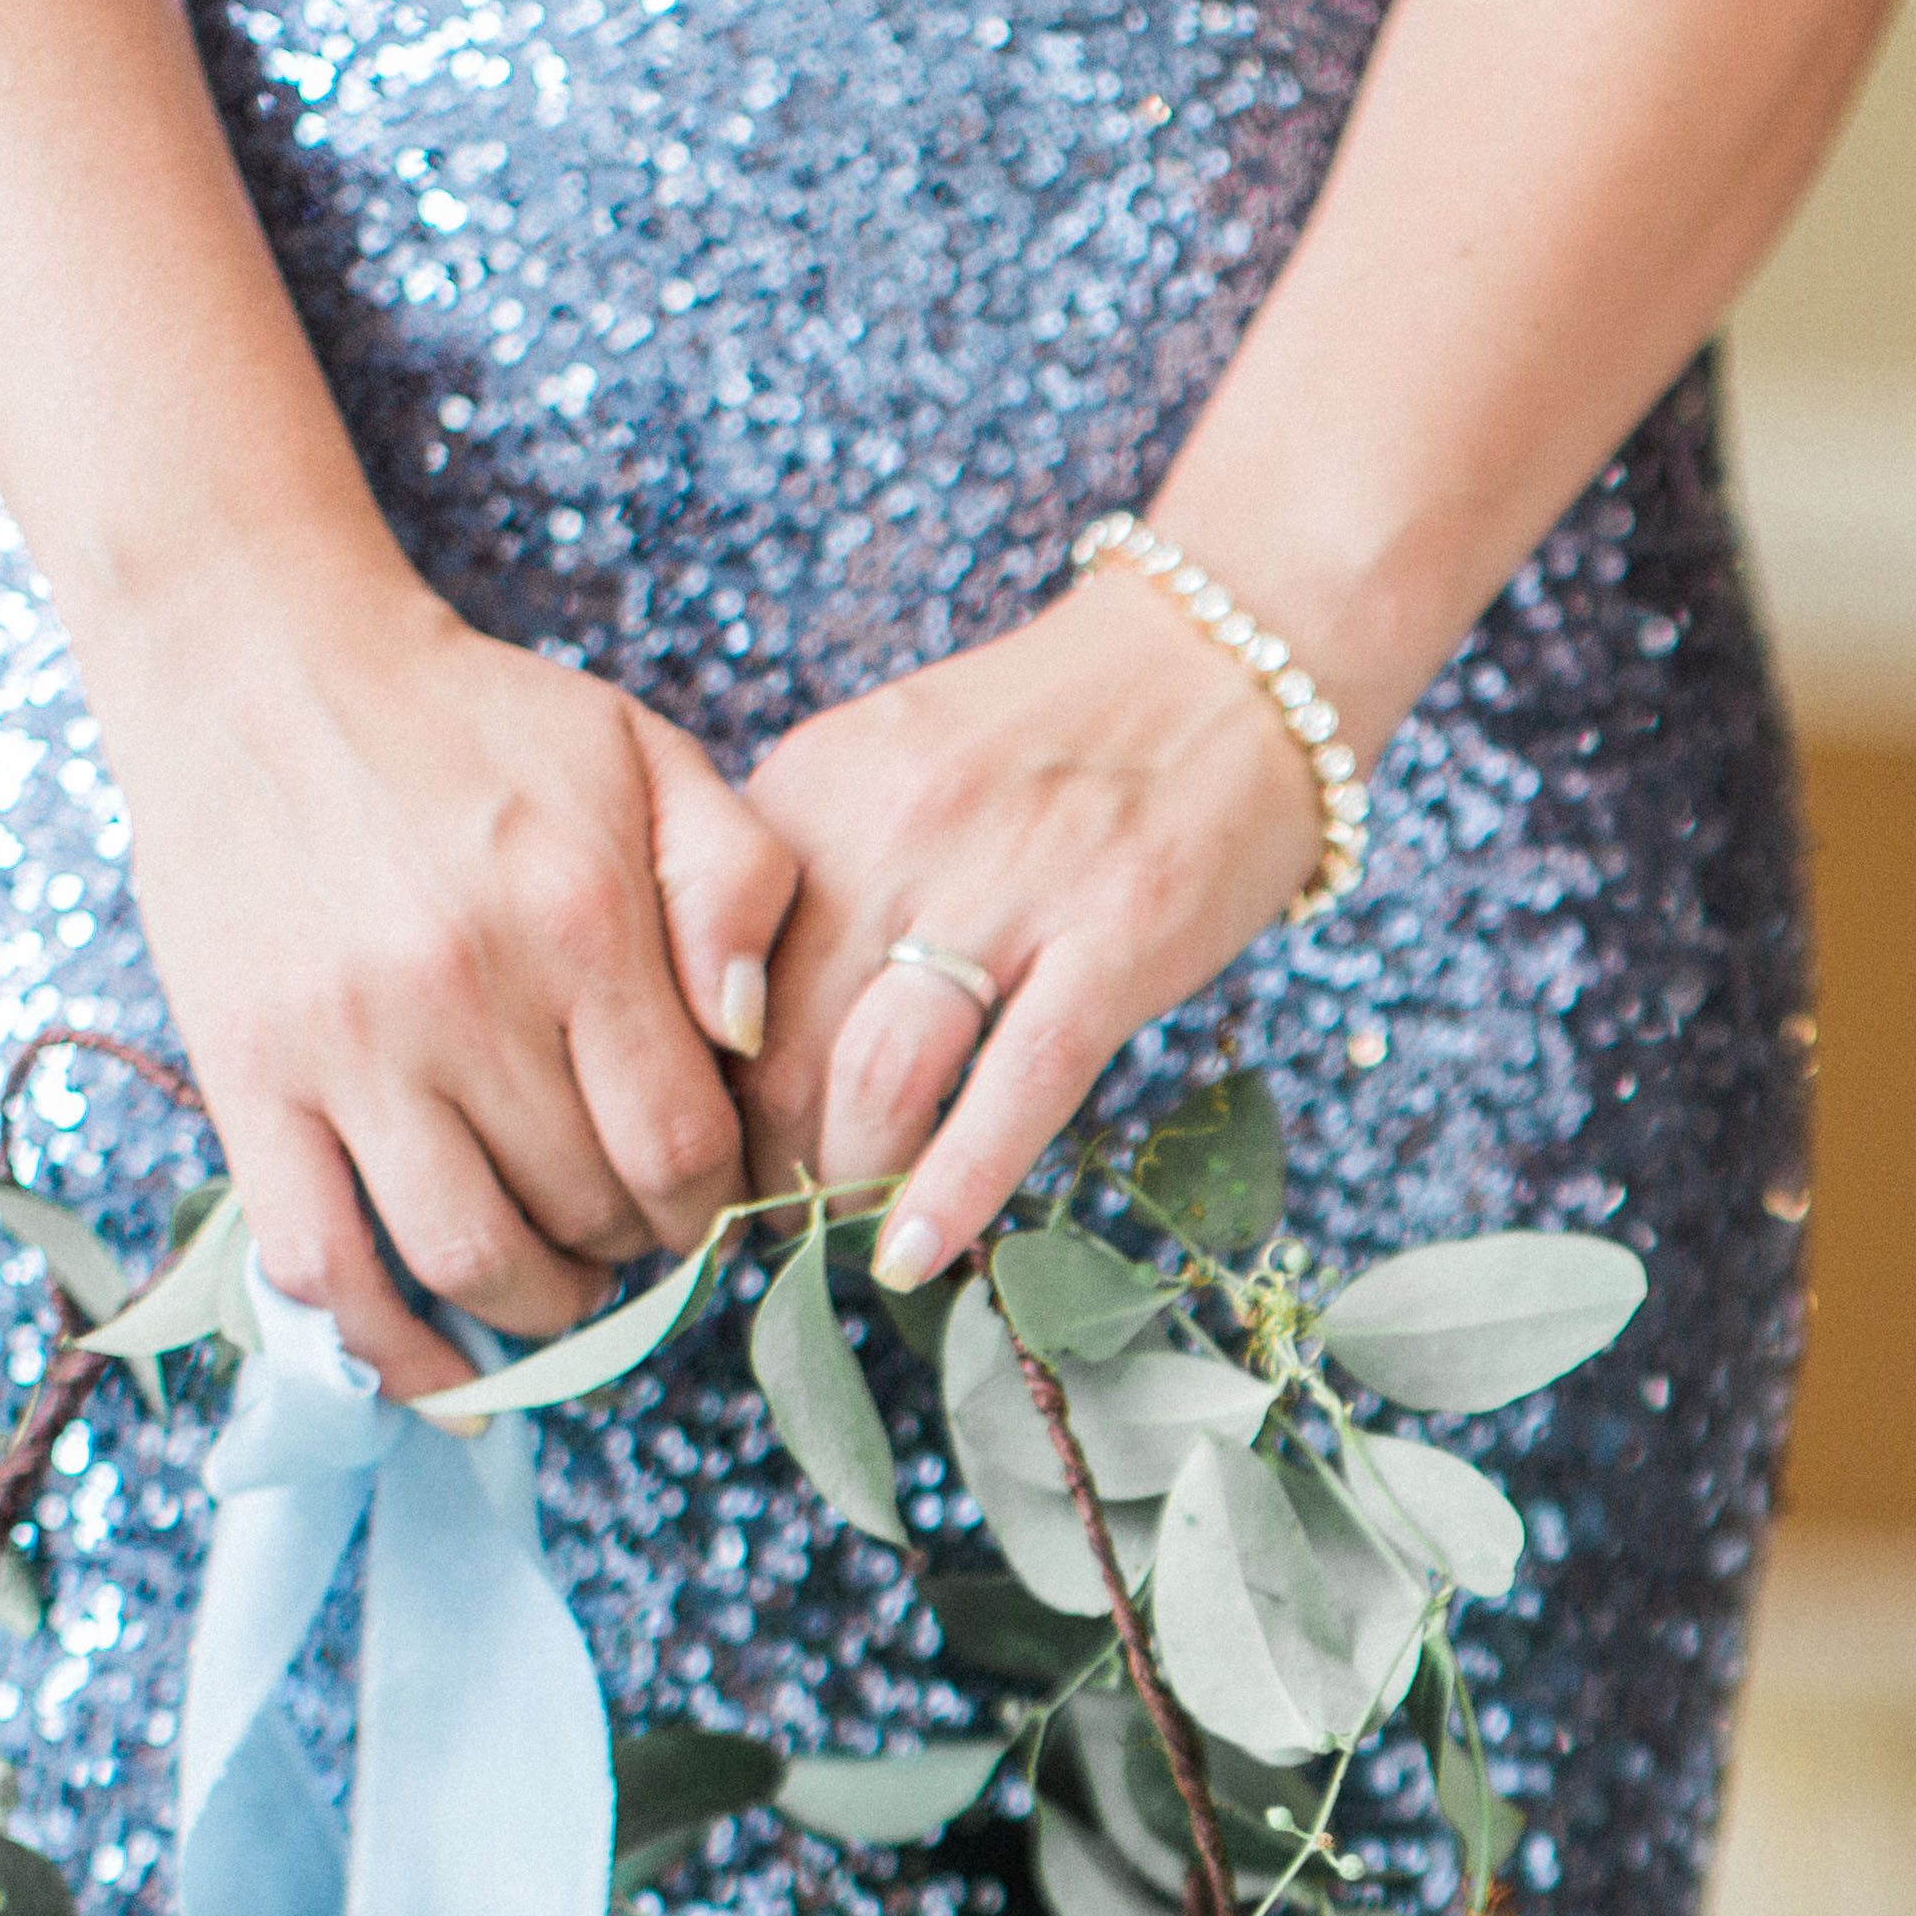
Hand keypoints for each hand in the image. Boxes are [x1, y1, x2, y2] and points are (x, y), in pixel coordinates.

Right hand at [93, 579, 798, 1401]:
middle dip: (632, 1244)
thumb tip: (756, 1041)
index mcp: (577, 922)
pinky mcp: (243, 1075)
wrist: (263, 659)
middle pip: (586, 1209)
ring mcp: (342, 1044)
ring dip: (535, 1306)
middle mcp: (459, 994)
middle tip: (630, 1222)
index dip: (711, 1203)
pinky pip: (312, 1260)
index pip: (681, 1146)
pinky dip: (386, 1346)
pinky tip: (445, 1376)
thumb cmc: (481, 722)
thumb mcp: (649, 758)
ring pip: (466, 1256)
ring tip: (558, 1273)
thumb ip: (741, 887)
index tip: (704, 1193)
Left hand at [738, 573, 1333, 1290]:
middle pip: (778, 1048)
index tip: (702, 1156)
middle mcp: (889, 833)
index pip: (705, 979)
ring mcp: (1006, 888)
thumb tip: (739, 1046)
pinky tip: (919, 1257)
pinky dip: (957, 1189)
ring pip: (877, 1082)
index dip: (694, 1092)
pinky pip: (1016, 1091)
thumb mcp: (883, 775)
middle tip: (767, 1233)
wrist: (1220, 658)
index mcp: (810, 794)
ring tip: (847, 1240)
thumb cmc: (1048, 741)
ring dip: (848, 1190)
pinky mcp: (1113, 940)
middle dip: (761, 1166)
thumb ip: (806, 885)